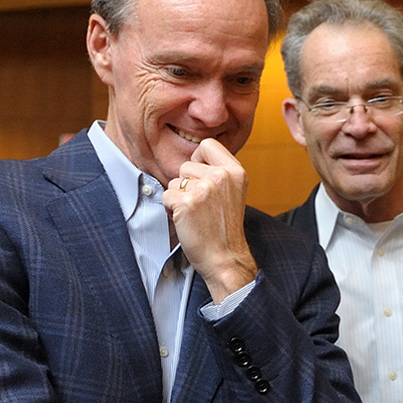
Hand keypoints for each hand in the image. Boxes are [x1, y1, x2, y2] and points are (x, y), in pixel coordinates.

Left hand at [165, 139, 257, 302]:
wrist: (226, 258)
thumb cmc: (225, 228)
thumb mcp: (233, 192)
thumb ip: (219, 172)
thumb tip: (195, 160)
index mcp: (236, 171)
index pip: (208, 145)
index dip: (199, 159)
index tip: (201, 176)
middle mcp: (222, 176)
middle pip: (186, 164)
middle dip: (186, 184)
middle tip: (200, 204)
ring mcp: (204, 189)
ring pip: (174, 182)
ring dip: (178, 197)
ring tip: (194, 214)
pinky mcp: (187, 203)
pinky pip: (166, 196)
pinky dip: (170, 209)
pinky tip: (186, 220)